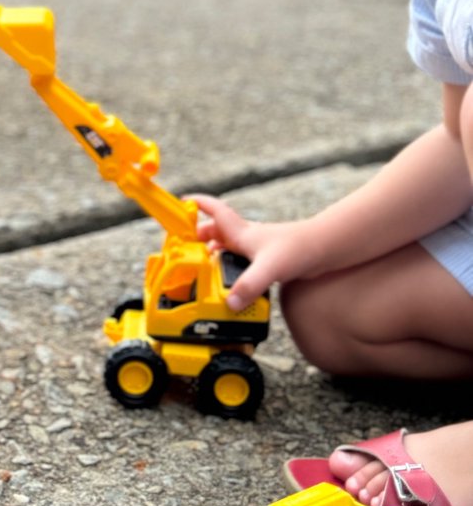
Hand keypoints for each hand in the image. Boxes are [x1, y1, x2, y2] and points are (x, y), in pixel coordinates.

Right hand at [190, 194, 313, 311]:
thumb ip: (249, 285)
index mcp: (241, 232)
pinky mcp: (267, 260)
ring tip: (204, 269)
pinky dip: (230, 267)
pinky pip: (241, 261)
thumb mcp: (269, 268)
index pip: (214, 210)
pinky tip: (232, 281)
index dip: (196, 204)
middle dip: (198, 238)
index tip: (180, 203)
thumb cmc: (298, 249)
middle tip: (185, 250)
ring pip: (227, 247)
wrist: (325, 249)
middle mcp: (246, 237)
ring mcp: (257, 248)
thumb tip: (230, 302)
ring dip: (214, 254)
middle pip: (215, 232)